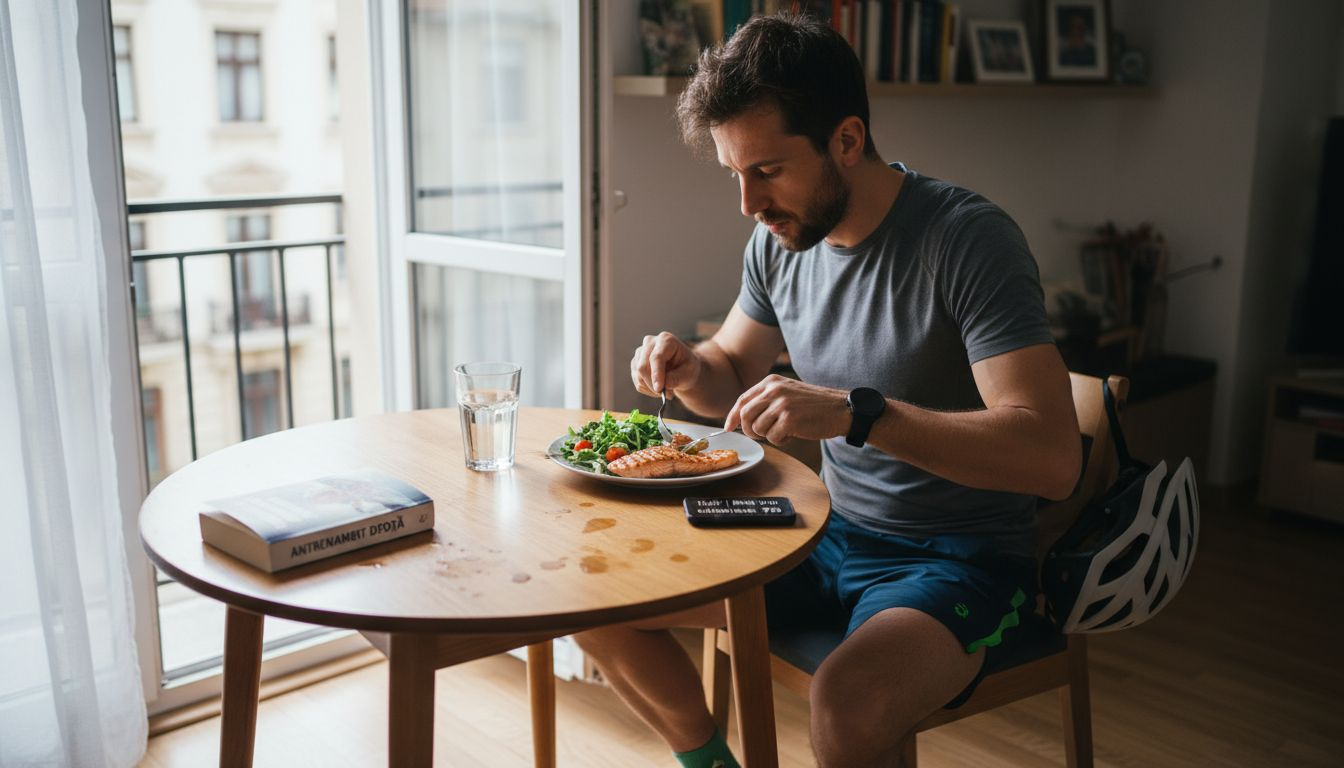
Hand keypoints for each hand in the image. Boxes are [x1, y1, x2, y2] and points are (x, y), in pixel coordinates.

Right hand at [630, 332, 702, 397]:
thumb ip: (677, 378)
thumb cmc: (687, 367)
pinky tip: (659, 388)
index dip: (656, 374)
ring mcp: (640, 352)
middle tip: (668, 394)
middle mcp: (650, 342)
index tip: (659, 389)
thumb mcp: (689, 373)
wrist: (681, 368)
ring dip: (652, 389)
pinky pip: (638, 382)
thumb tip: (664, 384)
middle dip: (653, 385)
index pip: (656, 357)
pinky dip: (648, 390)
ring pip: (638, 376)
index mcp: (666, 340)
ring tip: (667, 390)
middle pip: (643, 367)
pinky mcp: (635, 363)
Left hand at [724, 375, 851, 444]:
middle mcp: (773, 390)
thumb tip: (741, 418)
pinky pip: (772, 437)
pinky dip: (780, 441)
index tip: (728, 428)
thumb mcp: (787, 392)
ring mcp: (781, 404)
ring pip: (757, 429)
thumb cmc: (814, 405)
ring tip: (785, 431)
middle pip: (745, 416)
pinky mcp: (789, 419)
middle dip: (749, 430)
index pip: (742, 399)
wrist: (840, 409)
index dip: (732, 416)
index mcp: (771, 381)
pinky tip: (793, 434)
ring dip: (768, 436)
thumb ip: (765, 400)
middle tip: (761, 435)